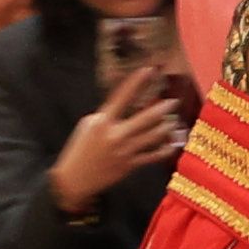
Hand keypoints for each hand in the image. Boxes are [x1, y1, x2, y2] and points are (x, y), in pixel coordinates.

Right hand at [56, 62, 191, 206]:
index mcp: (103, 121)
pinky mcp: (129, 165)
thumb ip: (107, 115)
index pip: (122, 96)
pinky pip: (151, 157)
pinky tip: (172, 145)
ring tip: (174, 121)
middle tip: (173, 101)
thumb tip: (126, 106)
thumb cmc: (80, 148)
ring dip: (165, 127)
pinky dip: (163, 151)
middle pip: (144, 118)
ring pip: (152, 137)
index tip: (149, 70)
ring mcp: (124, 151)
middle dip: (161, 108)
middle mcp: (115, 135)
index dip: (136, 82)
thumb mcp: (88, 125)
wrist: (74, 179)